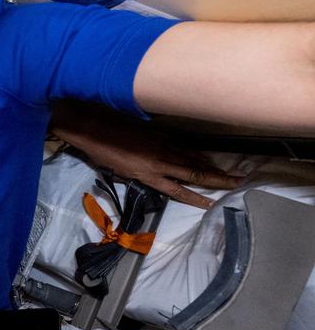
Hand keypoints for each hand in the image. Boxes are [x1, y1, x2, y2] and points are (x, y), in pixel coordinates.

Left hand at [50, 103, 241, 208]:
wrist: (91, 126)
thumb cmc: (99, 152)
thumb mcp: (118, 171)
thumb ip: (138, 175)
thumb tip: (152, 177)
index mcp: (147, 174)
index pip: (177, 191)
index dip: (196, 198)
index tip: (212, 204)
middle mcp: (159, 161)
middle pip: (194, 173)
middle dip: (217, 179)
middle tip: (236, 183)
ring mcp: (161, 144)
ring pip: (191, 157)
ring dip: (210, 165)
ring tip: (227, 172)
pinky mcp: (159, 132)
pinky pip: (182, 144)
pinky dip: (195, 151)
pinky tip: (206, 155)